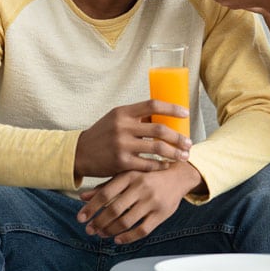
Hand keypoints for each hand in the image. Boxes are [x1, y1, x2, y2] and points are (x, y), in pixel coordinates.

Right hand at [74, 100, 191, 179]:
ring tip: (184, 156)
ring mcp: (122, 145)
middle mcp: (123, 126)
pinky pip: (147, 164)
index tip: (185, 114)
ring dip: (174, 153)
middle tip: (189, 142)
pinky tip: (167, 166)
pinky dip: (160, 165)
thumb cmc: (103, 134)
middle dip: (178, 137)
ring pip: (157, 148)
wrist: (80, 153)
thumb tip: (164, 115)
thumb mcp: (116, 119)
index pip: (153, 105)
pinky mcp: (121, 162)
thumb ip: (136, 117)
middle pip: (159, 129)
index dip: (172, 108)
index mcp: (123, 112)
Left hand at [77, 162, 201, 243]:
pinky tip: (118, 239)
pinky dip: (128, 238)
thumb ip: (106, 186)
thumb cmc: (148, 175)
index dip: (91, 207)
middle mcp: (141, 187)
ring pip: (126, 221)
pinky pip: (142, 230)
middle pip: (114, 209)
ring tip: (102, 234)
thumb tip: (83, 197)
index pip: (105, 193)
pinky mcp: (161, 213)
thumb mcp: (127, 175)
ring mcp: (152, 201)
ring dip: (110, 231)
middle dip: (98, 222)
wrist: (178, 175)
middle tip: (89, 229)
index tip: (80, 217)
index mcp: (130, 175)